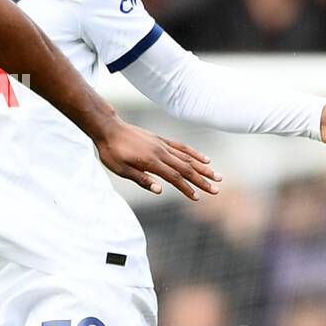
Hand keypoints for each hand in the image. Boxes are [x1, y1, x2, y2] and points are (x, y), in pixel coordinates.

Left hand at [96, 119, 220, 200]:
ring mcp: (162, 145)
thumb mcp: (121, 170)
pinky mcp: (161, 140)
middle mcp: (160, 152)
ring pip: (187, 158)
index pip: (174, 178)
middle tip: (216, 190)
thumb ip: (142, 179)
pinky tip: (205, 159)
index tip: (197, 198)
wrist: (108, 128)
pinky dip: (195, 153)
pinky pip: (181, 147)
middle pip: (186, 168)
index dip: (187, 188)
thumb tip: (160, 191)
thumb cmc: (112, 151)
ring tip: (217, 176)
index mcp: (151, 162)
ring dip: (203, 168)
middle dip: (202, 180)